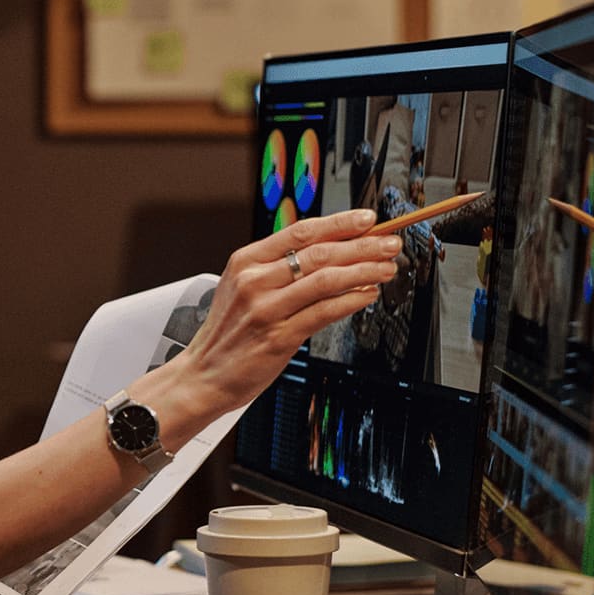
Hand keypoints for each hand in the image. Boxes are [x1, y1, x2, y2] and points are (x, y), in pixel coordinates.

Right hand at [171, 210, 398, 415]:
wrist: (204, 374)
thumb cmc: (228, 333)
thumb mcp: (242, 288)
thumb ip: (277, 268)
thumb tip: (329, 250)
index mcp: (245, 262)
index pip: (300, 232)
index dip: (339, 223)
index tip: (367, 220)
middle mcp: (254, 281)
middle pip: (319, 253)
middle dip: (363, 246)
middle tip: (389, 244)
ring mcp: (266, 309)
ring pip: (326, 279)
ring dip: (364, 271)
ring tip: (387, 268)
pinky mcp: (279, 336)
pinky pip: (324, 312)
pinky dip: (352, 301)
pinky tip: (367, 296)